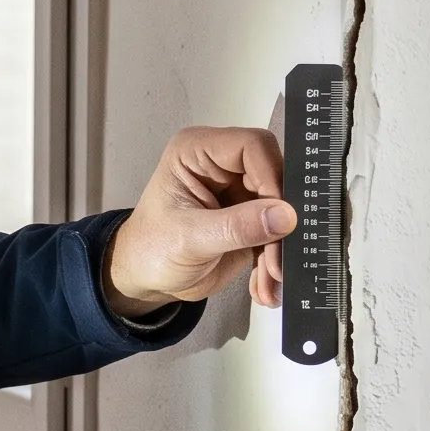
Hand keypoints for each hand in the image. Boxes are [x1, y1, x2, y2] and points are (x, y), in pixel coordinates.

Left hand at [105, 125, 296, 311]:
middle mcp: (221, 166)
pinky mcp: (249, 218)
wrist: (145, 279)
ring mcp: (238, 191)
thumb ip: (237, 226)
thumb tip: (284, 215)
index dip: (272, 176)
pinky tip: (263, 285)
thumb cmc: (150, 249)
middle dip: (280, 220)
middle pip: (273, 177)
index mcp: (197, 152)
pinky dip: (272, 260)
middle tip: (279, 257)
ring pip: (281, 208)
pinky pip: (276, 232)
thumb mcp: (190, 239)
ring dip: (278, 248)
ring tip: (270, 279)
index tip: (282, 214)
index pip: (252, 146)